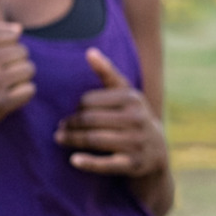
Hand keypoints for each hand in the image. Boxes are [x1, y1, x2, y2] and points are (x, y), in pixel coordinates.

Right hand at [0, 22, 35, 139]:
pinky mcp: (0, 103)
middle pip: (23, 52)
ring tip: (8, 83)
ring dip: (22, 76)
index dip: (9, 46)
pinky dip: (23, 93)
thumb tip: (19, 28)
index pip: (12, 35)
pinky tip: (11, 95)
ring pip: (28, 69)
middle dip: (16, 61)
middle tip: (3, 72)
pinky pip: (29, 89)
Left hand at [55, 48, 167, 176]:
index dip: (77, 107)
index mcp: (132, 98)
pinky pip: (106, 164)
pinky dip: (88, 162)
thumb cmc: (133, 116)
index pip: (90, 100)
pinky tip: (73, 160)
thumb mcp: (125, 94)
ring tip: (59, 139)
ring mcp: (136, 143)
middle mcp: (136, 119)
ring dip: (73, 140)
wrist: (157, 150)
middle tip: (59, 128)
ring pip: (94, 140)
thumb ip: (107, 73)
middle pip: (90, 120)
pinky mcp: (133, 164)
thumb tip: (89, 52)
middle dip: (71, 124)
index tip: (71, 112)